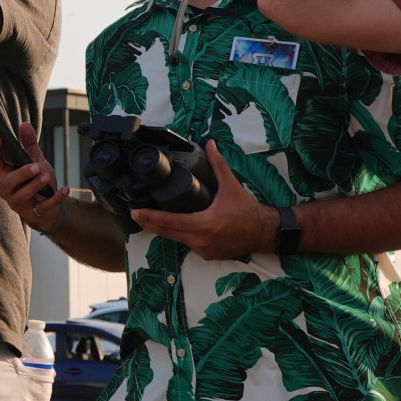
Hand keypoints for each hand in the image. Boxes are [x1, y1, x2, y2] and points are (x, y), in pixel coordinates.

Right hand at [0, 123, 68, 232]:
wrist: (51, 207)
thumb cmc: (39, 183)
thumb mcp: (36, 161)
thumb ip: (29, 145)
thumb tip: (24, 124)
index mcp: (5, 173)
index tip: (0, 138)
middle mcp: (8, 189)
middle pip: (8, 181)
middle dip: (21, 173)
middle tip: (36, 166)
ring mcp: (19, 203)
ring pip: (22, 196)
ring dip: (35, 186)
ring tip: (46, 176)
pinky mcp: (33, 214)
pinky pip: (43, 207)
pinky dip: (55, 198)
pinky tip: (65, 189)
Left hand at [132, 142, 276, 259]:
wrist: (264, 232)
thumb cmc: (247, 210)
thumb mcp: (231, 186)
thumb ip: (218, 165)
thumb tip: (211, 144)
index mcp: (202, 224)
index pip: (168, 222)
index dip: (149, 217)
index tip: (135, 212)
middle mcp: (199, 241)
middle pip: (166, 233)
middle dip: (149, 224)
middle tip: (135, 214)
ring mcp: (203, 250)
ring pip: (176, 240)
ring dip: (165, 230)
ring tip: (150, 219)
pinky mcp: (207, 255)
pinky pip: (188, 245)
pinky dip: (180, 236)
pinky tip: (174, 227)